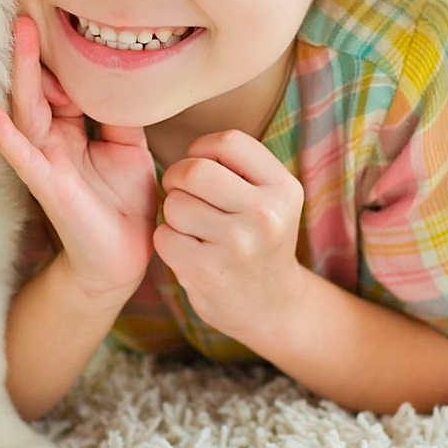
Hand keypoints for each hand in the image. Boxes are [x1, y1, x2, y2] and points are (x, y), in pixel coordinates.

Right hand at [0, 16, 156, 298]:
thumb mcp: (129, 148)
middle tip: (27, 13)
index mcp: (74, 129)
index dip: (62, 56)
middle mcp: (54, 140)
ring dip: (23, 75)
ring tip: (18, 38)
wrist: (124, 257)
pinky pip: (22, 157)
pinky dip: (5, 135)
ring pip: (29, 110)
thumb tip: (123, 75)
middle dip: (33, 53)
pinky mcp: (47, 186)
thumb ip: (122, 113)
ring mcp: (46, 161)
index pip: (64, 84)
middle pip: (39, 89)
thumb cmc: (124, 202)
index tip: (62, 17)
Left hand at [155, 130, 309, 346]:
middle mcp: (265, 214)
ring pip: (174, 203)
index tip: (200, 165)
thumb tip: (189, 143)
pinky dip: (168, 240)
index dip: (201, 149)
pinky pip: (164, 236)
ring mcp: (237, 245)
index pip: (228, 142)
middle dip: (177, 177)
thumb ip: (241, 167)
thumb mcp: (272, 198)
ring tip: (191, 226)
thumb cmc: (260, 239)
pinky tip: (187, 250)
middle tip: (181, 191)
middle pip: (194, 170)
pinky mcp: (208, 271)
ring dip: (173, 212)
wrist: (272, 306)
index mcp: (283, 188)